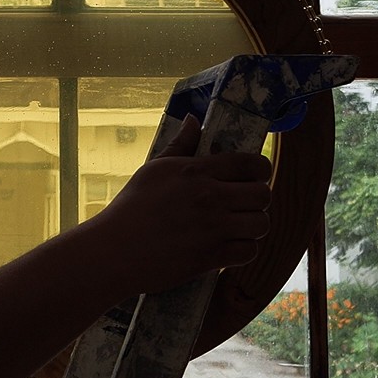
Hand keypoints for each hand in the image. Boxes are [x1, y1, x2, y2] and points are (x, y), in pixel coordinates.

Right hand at [90, 114, 272, 292]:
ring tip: (238, 225)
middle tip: (243, 203)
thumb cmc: (131, 208)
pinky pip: (249, 251)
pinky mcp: (212, 257)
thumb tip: (193, 120)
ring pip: (261, 224)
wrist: (114, 250)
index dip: (260, 169)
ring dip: (253, 225)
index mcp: (196, 171)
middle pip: (263, 194)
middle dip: (257, 198)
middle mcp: (210, 197)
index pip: (250, 164)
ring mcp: (213, 229)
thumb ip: (180, 145)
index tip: (254, 176)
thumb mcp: (153, 168)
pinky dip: (243, 249)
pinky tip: (229, 245)